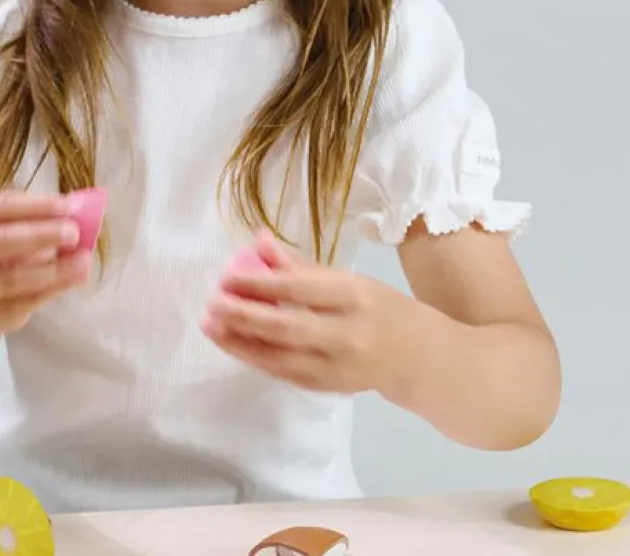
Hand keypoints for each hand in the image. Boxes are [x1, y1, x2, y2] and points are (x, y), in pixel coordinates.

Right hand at [0, 189, 91, 335]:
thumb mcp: (7, 229)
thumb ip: (38, 219)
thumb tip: (79, 213)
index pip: (1, 207)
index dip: (36, 205)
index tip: (68, 205)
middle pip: (2, 240)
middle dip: (41, 235)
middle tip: (74, 232)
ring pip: (15, 276)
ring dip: (54, 267)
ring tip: (84, 259)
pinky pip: (29, 300)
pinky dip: (57, 287)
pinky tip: (79, 276)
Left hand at [202, 231, 413, 394]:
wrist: (418, 357)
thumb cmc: (378, 307)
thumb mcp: (348, 279)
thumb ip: (301, 266)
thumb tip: (258, 241)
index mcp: (354, 297)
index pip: (300, 289)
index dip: (261, 283)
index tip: (228, 277)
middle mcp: (347, 335)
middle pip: (287, 328)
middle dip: (245, 316)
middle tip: (213, 303)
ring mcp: (337, 368)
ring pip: (280, 357)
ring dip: (240, 342)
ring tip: (210, 326)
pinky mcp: (327, 388)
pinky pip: (283, 373)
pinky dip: (255, 358)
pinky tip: (232, 343)